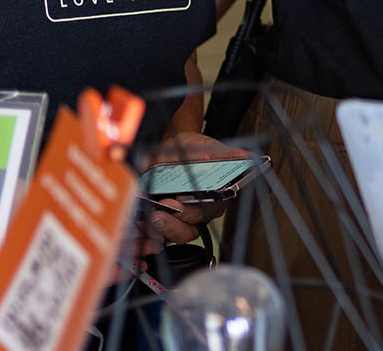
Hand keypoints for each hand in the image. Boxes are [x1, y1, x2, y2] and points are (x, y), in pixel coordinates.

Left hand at [134, 131, 249, 253]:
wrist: (170, 148)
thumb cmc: (192, 150)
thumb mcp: (208, 147)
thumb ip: (226, 154)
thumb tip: (247, 156)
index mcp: (214, 197)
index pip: (209, 211)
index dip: (195, 210)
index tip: (181, 200)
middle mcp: (198, 213)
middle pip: (190, 229)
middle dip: (174, 222)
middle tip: (161, 208)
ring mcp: (178, 219)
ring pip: (172, 236)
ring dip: (158, 229)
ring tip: (147, 216)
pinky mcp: (160, 221)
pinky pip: (153, 234)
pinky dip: (143, 231)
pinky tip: (135, 222)